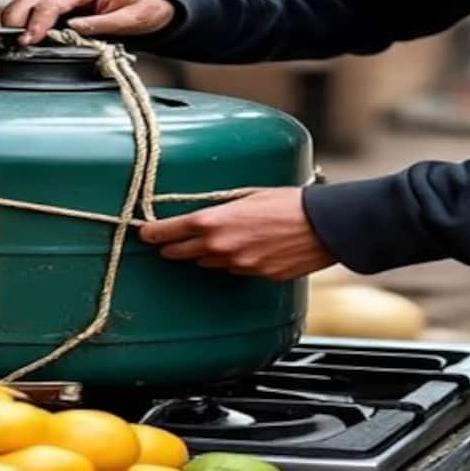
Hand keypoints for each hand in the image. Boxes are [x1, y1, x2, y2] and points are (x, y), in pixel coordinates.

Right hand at [1, 0, 175, 43]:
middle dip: (18, 21)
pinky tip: (23, 38)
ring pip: (22, 2)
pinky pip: (27, 10)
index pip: (51, 3)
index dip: (37, 23)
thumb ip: (102, 24)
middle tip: (17, 46)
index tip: (28, 41)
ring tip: (17, 44)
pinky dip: (20, 23)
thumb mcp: (130, 20)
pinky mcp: (50, 4)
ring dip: (15, 22)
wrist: (144, 7)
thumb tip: (74, 29)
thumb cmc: (139, 11)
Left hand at [139, 188, 336, 280]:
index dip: (153, 234)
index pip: (169, 232)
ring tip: (219, 239)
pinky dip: (234, 261)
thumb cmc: (289, 202)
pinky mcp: (256, 276)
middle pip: (181, 253)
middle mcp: (220, 247)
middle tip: (170, 241)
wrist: (323, 226)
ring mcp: (237, 266)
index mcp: (214, 222)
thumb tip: (205, 208)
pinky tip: (248, 248)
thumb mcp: (249, 193)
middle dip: (173, 247)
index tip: (145, 233)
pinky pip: (234, 271)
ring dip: (206, 254)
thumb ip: (221, 204)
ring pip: (208, 263)